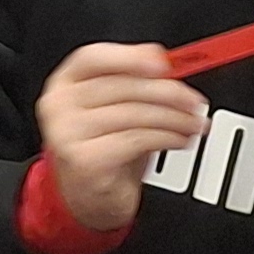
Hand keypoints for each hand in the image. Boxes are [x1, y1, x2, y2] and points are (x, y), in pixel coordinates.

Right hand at [36, 42, 204, 234]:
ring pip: (134, 114)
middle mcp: (60, 105)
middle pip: (120, 86)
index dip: (128, 56)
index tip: (162, 63)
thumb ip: (134, 82)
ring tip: (193, 124)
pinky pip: (136, 140)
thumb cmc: (104, 148)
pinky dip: (166, 138)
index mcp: (64, 84)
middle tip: (193, 101)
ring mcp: (68, 133)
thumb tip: (162, 61)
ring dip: (174, 118)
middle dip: (167, 92)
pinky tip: (179, 140)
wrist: (87, 197)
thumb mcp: (115, 109)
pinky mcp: (85, 159)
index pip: (92, 58)